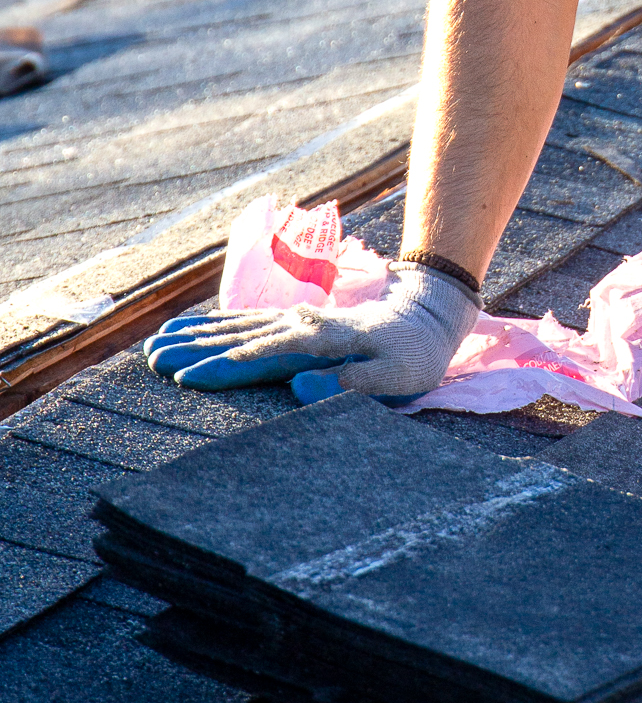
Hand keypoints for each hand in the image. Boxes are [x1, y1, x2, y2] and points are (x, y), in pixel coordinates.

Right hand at [143, 261, 477, 403]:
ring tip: (156, 345)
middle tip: (152, 359)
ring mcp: (296, 320)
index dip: (222, 368)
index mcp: (319, 342)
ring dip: (196, 336)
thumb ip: (351, 384)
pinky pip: (248, 321)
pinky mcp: (297, 321)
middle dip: (193, 350)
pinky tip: (191, 331)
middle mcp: (301, 326)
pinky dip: (216, 326)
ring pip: (236, 327)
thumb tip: (300, 389)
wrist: (428, 312)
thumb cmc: (415, 355)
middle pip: (238, 338)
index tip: (184, 379)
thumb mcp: (397, 376)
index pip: (261, 356)